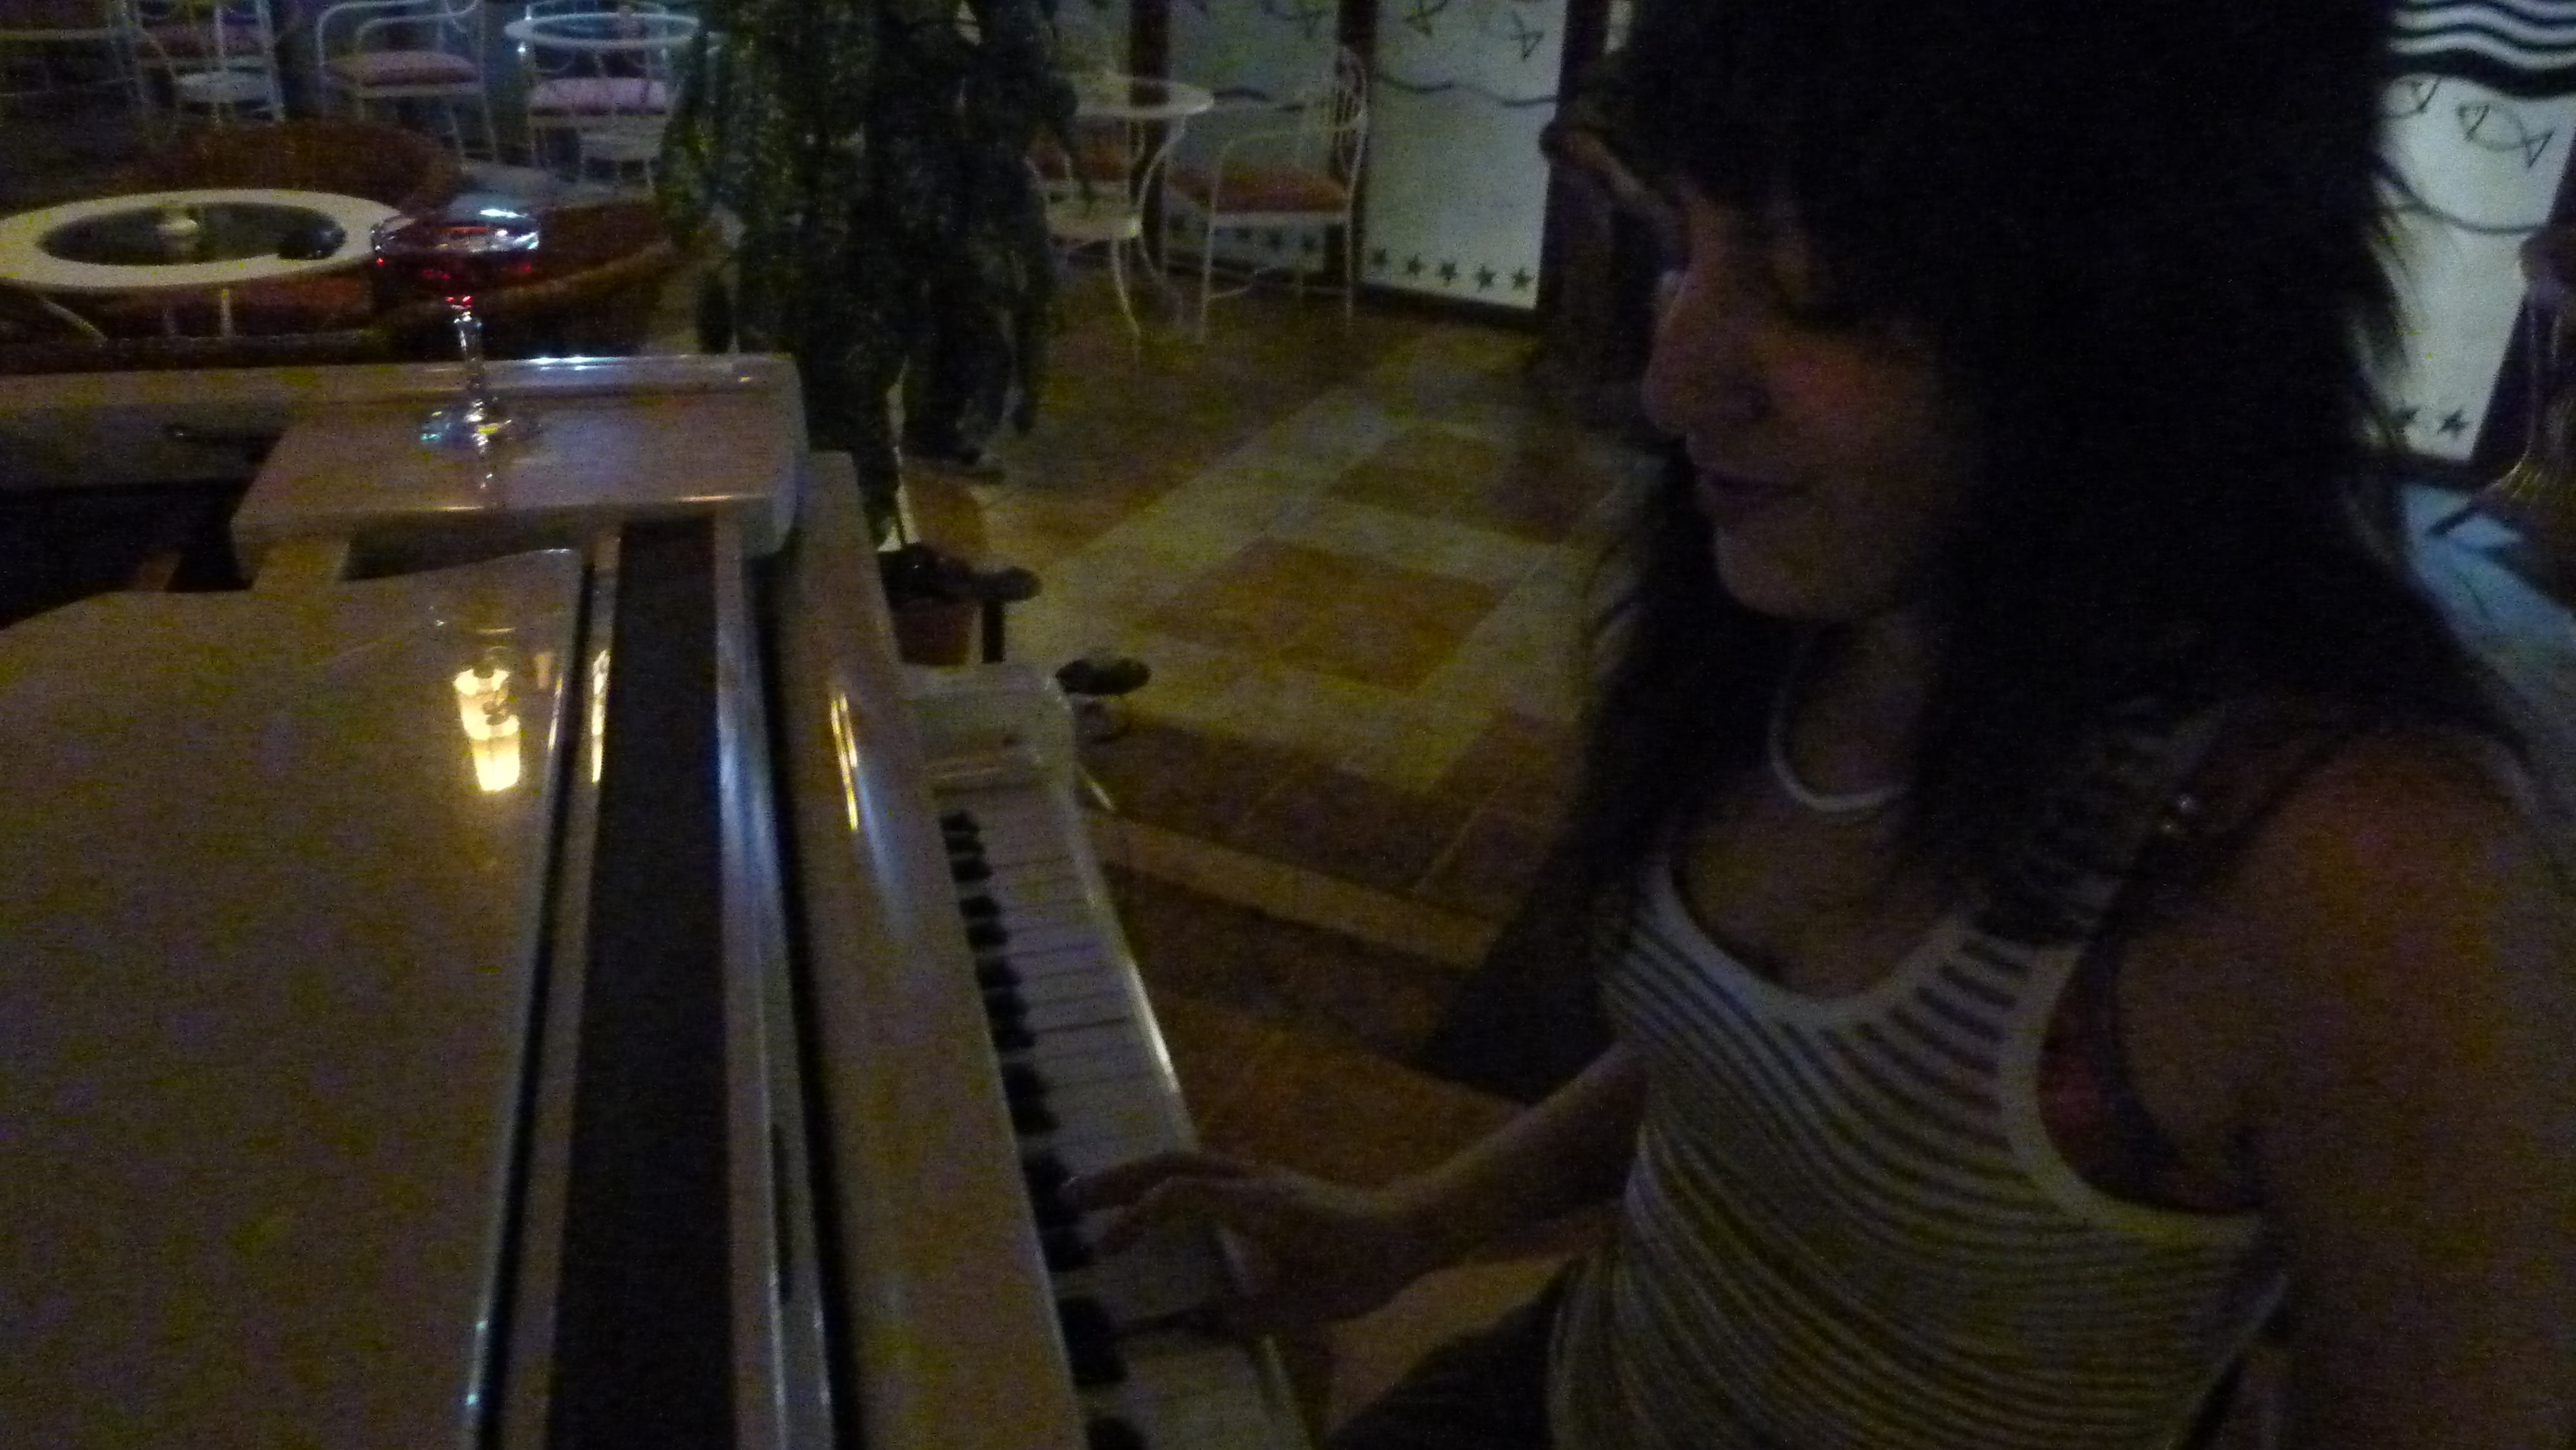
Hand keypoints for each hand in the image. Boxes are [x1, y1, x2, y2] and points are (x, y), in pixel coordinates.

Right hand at [1065, 1151, 1446, 1336]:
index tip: (1109, 1250)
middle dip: (1118, 1180)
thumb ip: (1257, 1315)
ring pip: (1184, 1160)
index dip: (1141, 1219)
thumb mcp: (1316, 1303)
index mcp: (1263, 1205)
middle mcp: (1253, 1179)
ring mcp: (1257, 1173)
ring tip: (1091, 1196)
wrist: (1408, 1225)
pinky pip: (1200, 1169)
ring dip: (1136, 1174)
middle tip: (1068, 1197)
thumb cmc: (1365, 1265)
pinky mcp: (1260, 1179)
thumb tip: (1200, 1324)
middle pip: (1174, 1164)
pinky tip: (1142, 1200)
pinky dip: (1162, 1179)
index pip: (1186, 1196)